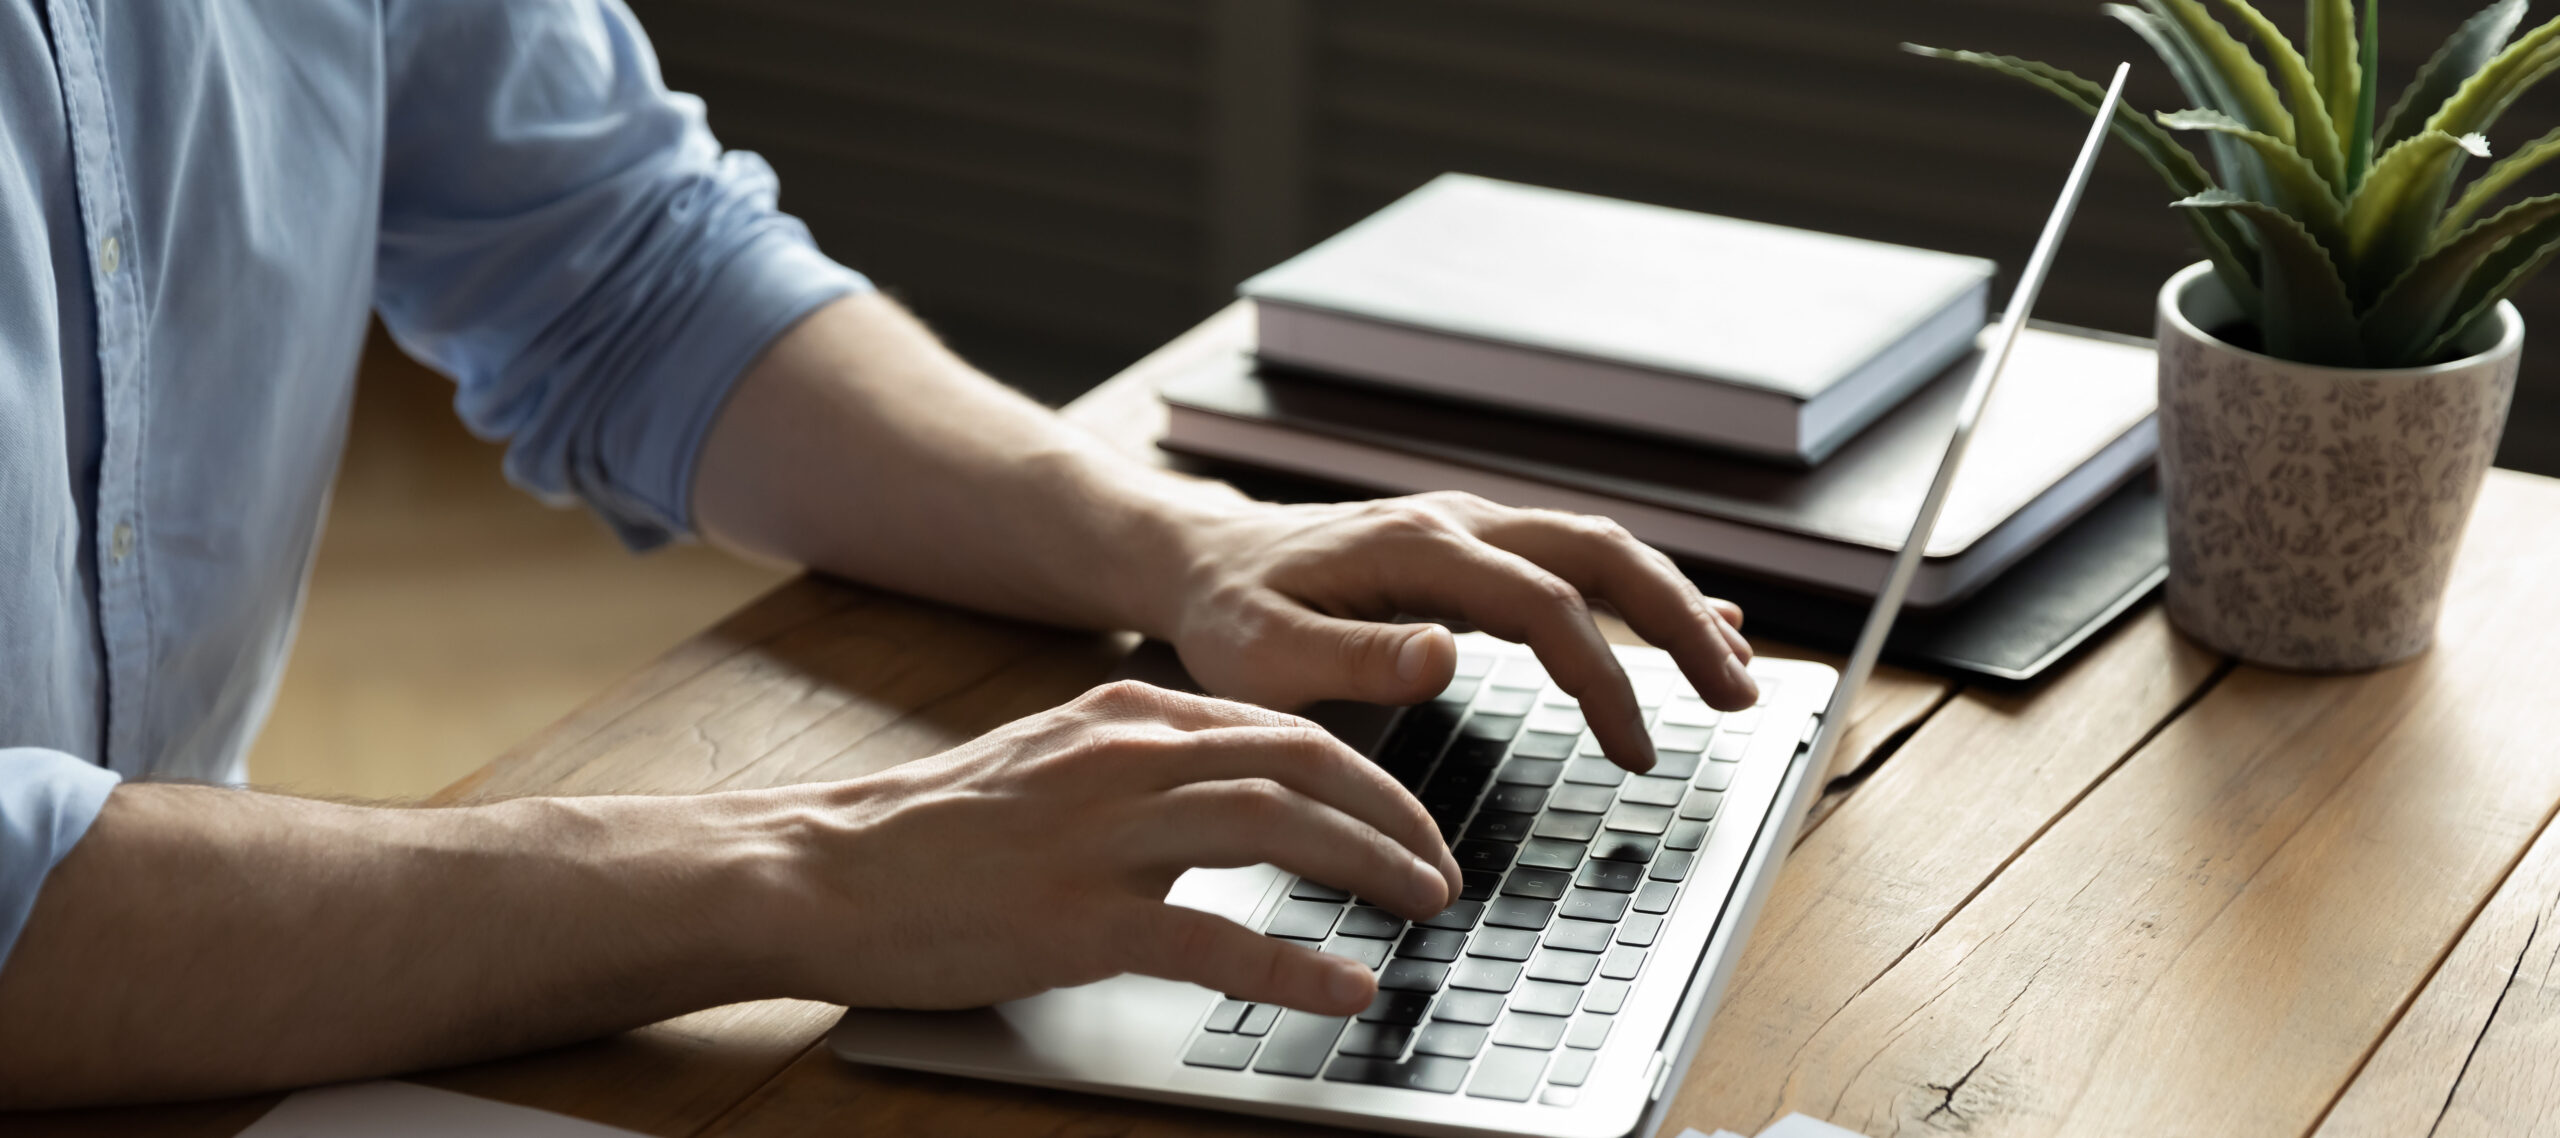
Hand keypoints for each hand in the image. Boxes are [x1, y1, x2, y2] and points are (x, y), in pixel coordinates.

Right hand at [763, 680, 1465, 1015]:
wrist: (820, 868)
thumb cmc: (931, 832)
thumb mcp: (1050, 763)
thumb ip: (1142, 766)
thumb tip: (1236, 790)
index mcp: (1125, 718)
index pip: (1280, 729)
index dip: (1366, 774)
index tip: (1408, 818)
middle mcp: (1127, 760)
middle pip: (1303, 764)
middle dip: (1394, 814)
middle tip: (1442, 867)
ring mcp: (1103, 837)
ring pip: (1277, 828)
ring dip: (1370, 866)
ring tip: (1425, 906)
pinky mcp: (1077, 918)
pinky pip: (1213, 939)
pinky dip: (1294, 964)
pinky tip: (1346, 988)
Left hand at [1159, 492, 1754, 771]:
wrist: (1201, 558)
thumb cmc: (1228, 615)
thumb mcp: (1264, 654)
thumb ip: (1354, 658)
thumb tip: (1445, 654)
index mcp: (1415, 548)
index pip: (1544, 605)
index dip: (1603, 677)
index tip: (1637, 751)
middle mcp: (1457, 521)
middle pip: (1602, 554)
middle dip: (1681, 621)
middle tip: (1741, 697)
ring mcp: (1471, 527)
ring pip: (1602, 549)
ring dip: (1675, 605)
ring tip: (1736, 673)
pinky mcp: (1474, 547)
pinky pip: (1577, 560)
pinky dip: (1642, 591)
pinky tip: (1702, 620)